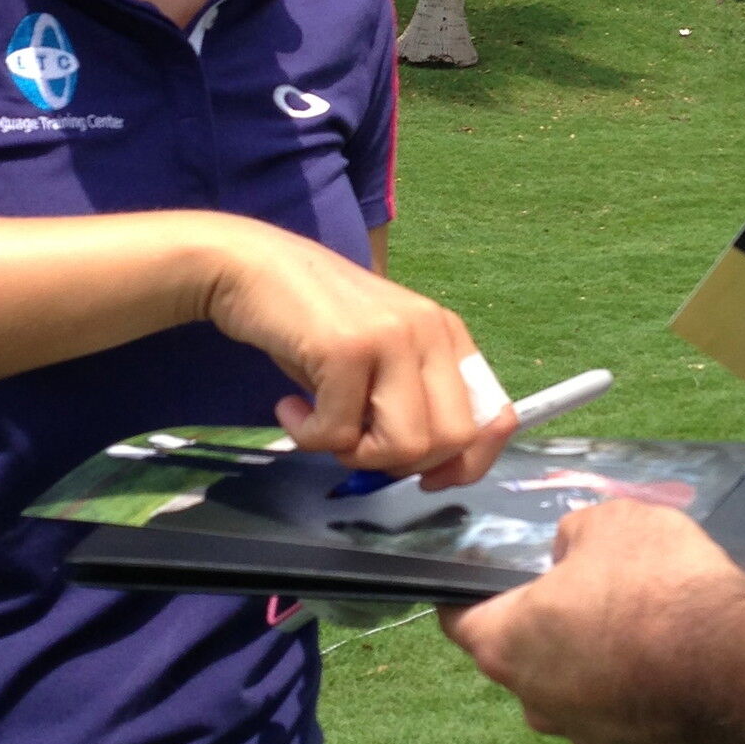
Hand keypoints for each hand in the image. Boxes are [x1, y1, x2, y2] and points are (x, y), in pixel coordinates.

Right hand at [198, 216, 517, 485]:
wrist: (250, 265)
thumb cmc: (310, 317)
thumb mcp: (377, 353)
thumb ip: (411, 397)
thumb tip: (433, 471)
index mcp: (445, 331)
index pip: (494, 415)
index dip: (468, 462)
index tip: (427, 478)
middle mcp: (428, 329)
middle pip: (452, 441)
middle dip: (402, 464)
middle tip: (356, 445)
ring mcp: (390, 335)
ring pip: (406, 446)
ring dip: (356, 456)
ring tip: (322, 426)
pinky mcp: (345, 348)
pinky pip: (339, 433)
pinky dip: (308, 437)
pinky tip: (289, 407)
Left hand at [439, 500, 744, 743]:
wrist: (738, 662)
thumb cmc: (655, 585)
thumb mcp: (605, 522)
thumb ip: (572, 536)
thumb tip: (569, 551)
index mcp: (508, 643)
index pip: (459, 621)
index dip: (464, 594)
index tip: (479, 577)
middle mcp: (537, 701)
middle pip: (518, 658)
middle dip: (540, 624)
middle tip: (576, 587)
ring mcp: (589, 737)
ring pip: (571, 690)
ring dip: (589, 659)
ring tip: (632, 619)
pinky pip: (621, 713)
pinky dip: (632, 688)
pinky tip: (665, 656)